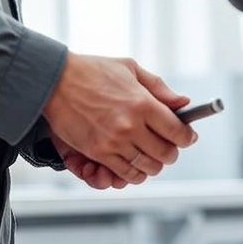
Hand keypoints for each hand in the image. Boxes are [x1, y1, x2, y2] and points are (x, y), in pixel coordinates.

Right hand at [41, 53, 196, 185]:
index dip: (187, 137)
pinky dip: (134, 172)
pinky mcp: (98, 153)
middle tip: (170, 146)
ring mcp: (114, 142)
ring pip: (147, 168)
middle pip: (166, 154)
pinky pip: (125, 174)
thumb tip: (182, 102)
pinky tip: (135, 161)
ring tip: (152, 155)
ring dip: (154, 164)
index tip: (188, 137)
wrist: (55, 81)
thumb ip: (159, 88)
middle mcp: (130, 126)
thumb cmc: (92, 71)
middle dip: (171, 152)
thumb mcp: (130, 69)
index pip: (177, 131)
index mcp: (142, 103)